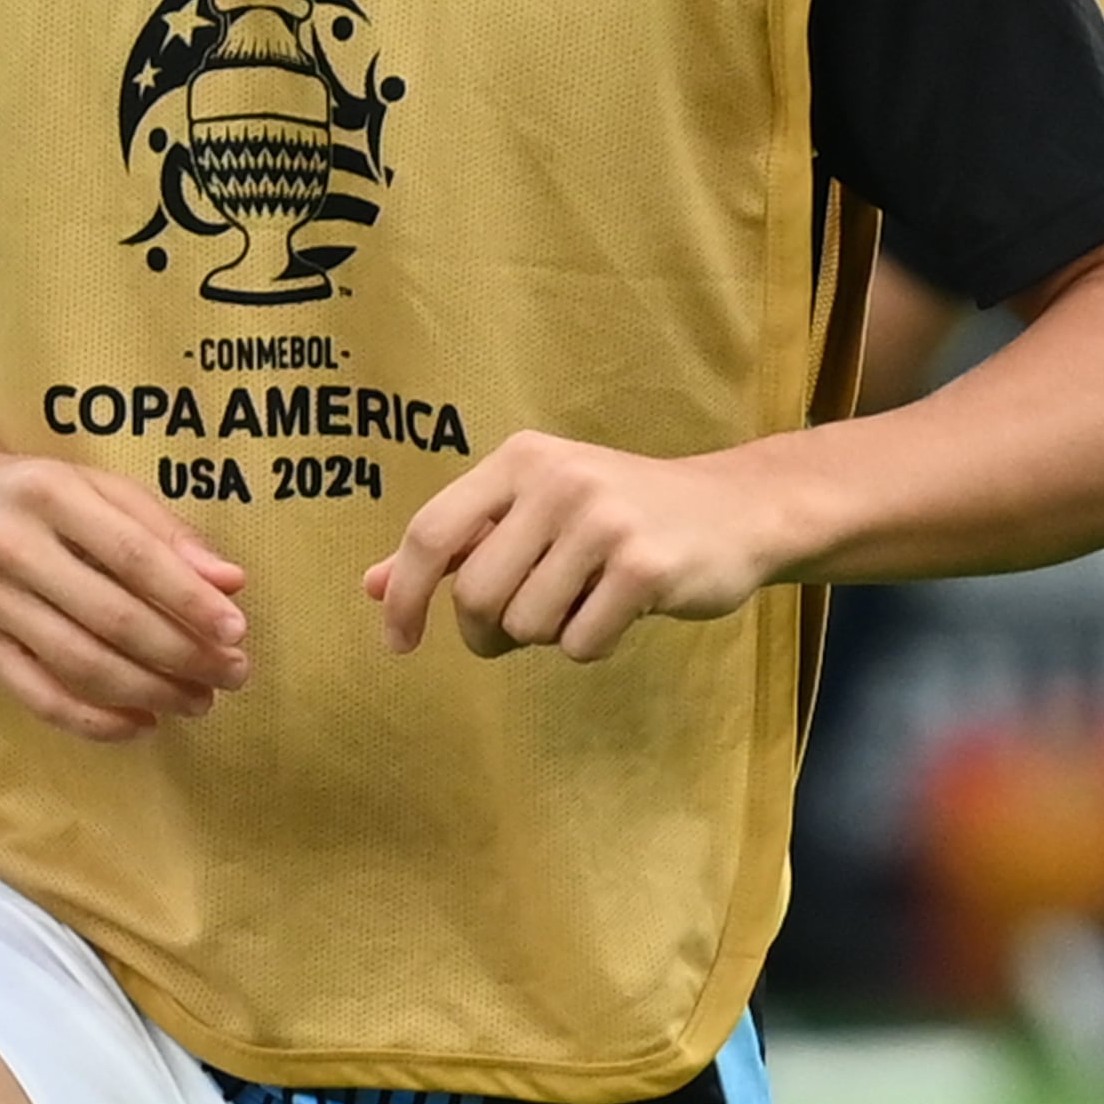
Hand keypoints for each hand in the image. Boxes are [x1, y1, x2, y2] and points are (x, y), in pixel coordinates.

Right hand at [0, 437, 248, 741]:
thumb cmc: (28, 493)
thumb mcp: (92, 486)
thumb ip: (162, 530)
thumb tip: (230, 583)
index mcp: (51, 493)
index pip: (133, 555)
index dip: (189, 599)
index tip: (236, 631)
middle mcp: (12, 546)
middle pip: (112, 617)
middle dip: (183, 654)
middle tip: (232, 675)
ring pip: (81, 663)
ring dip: (150, 692)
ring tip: (198, 700)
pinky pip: (40, 696)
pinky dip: (96, 721)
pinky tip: (141, 724)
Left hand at [367, 431, 777, 663]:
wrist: (735, 511)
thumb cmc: (619, 516)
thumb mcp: (534, 510)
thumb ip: (458, 544)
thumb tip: (369, 586)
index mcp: (519, 460)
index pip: (430, 534)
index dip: (403, 596)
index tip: (398, 642)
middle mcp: (556, 480)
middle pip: (474, 594)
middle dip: (488, 631)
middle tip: (523, 625)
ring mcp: (603, 521)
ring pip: (525, 626)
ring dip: (546, 636)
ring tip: (584, 601)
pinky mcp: (644, 567)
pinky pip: (579, 644)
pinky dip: (591, 644)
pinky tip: (620, 610)